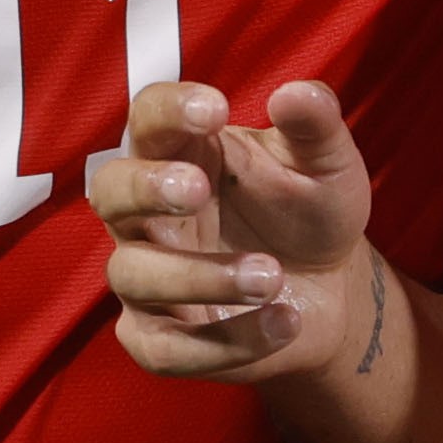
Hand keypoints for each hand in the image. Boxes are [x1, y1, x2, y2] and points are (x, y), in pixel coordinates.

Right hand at [90, 80, 381, 383]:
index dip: (169, 108)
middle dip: (146, 188)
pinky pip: (163, 349)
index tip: (216, 108)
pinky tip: (284, 322)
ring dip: (200, 276)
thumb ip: (316, 125)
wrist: (333, 290)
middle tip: (197, 189)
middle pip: (109, 191)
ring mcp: (147, 276)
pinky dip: (224, 342)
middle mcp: (149, 214)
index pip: (148, 118)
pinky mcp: (160, 337)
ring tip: (272, 276)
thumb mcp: (327, 165)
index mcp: (181, 152)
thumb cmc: (311, 212)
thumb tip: (296, 94)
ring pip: (133, 273)